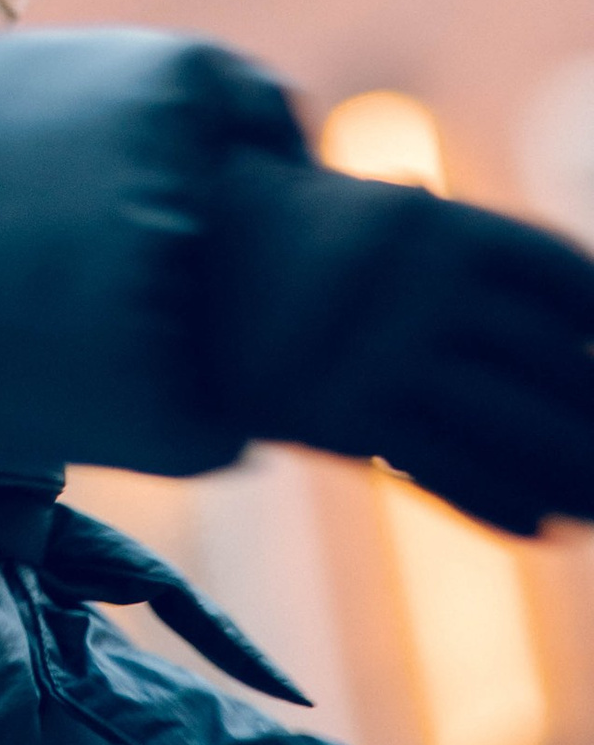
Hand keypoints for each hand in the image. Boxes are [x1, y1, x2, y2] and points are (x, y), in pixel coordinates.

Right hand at [197, 143, 593, 535]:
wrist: (189, 263)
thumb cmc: (317, 244)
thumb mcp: (392, 220)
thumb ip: (474, 265)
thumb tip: (580, 341)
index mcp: (435, 224)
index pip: (557, 273)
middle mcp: (416, 285)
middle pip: (549, 361)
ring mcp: (379, 354)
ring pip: (511, 428)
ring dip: (574, 475)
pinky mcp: (345, 418)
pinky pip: (447, 472)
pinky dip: (503, 505)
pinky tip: (543, 524)